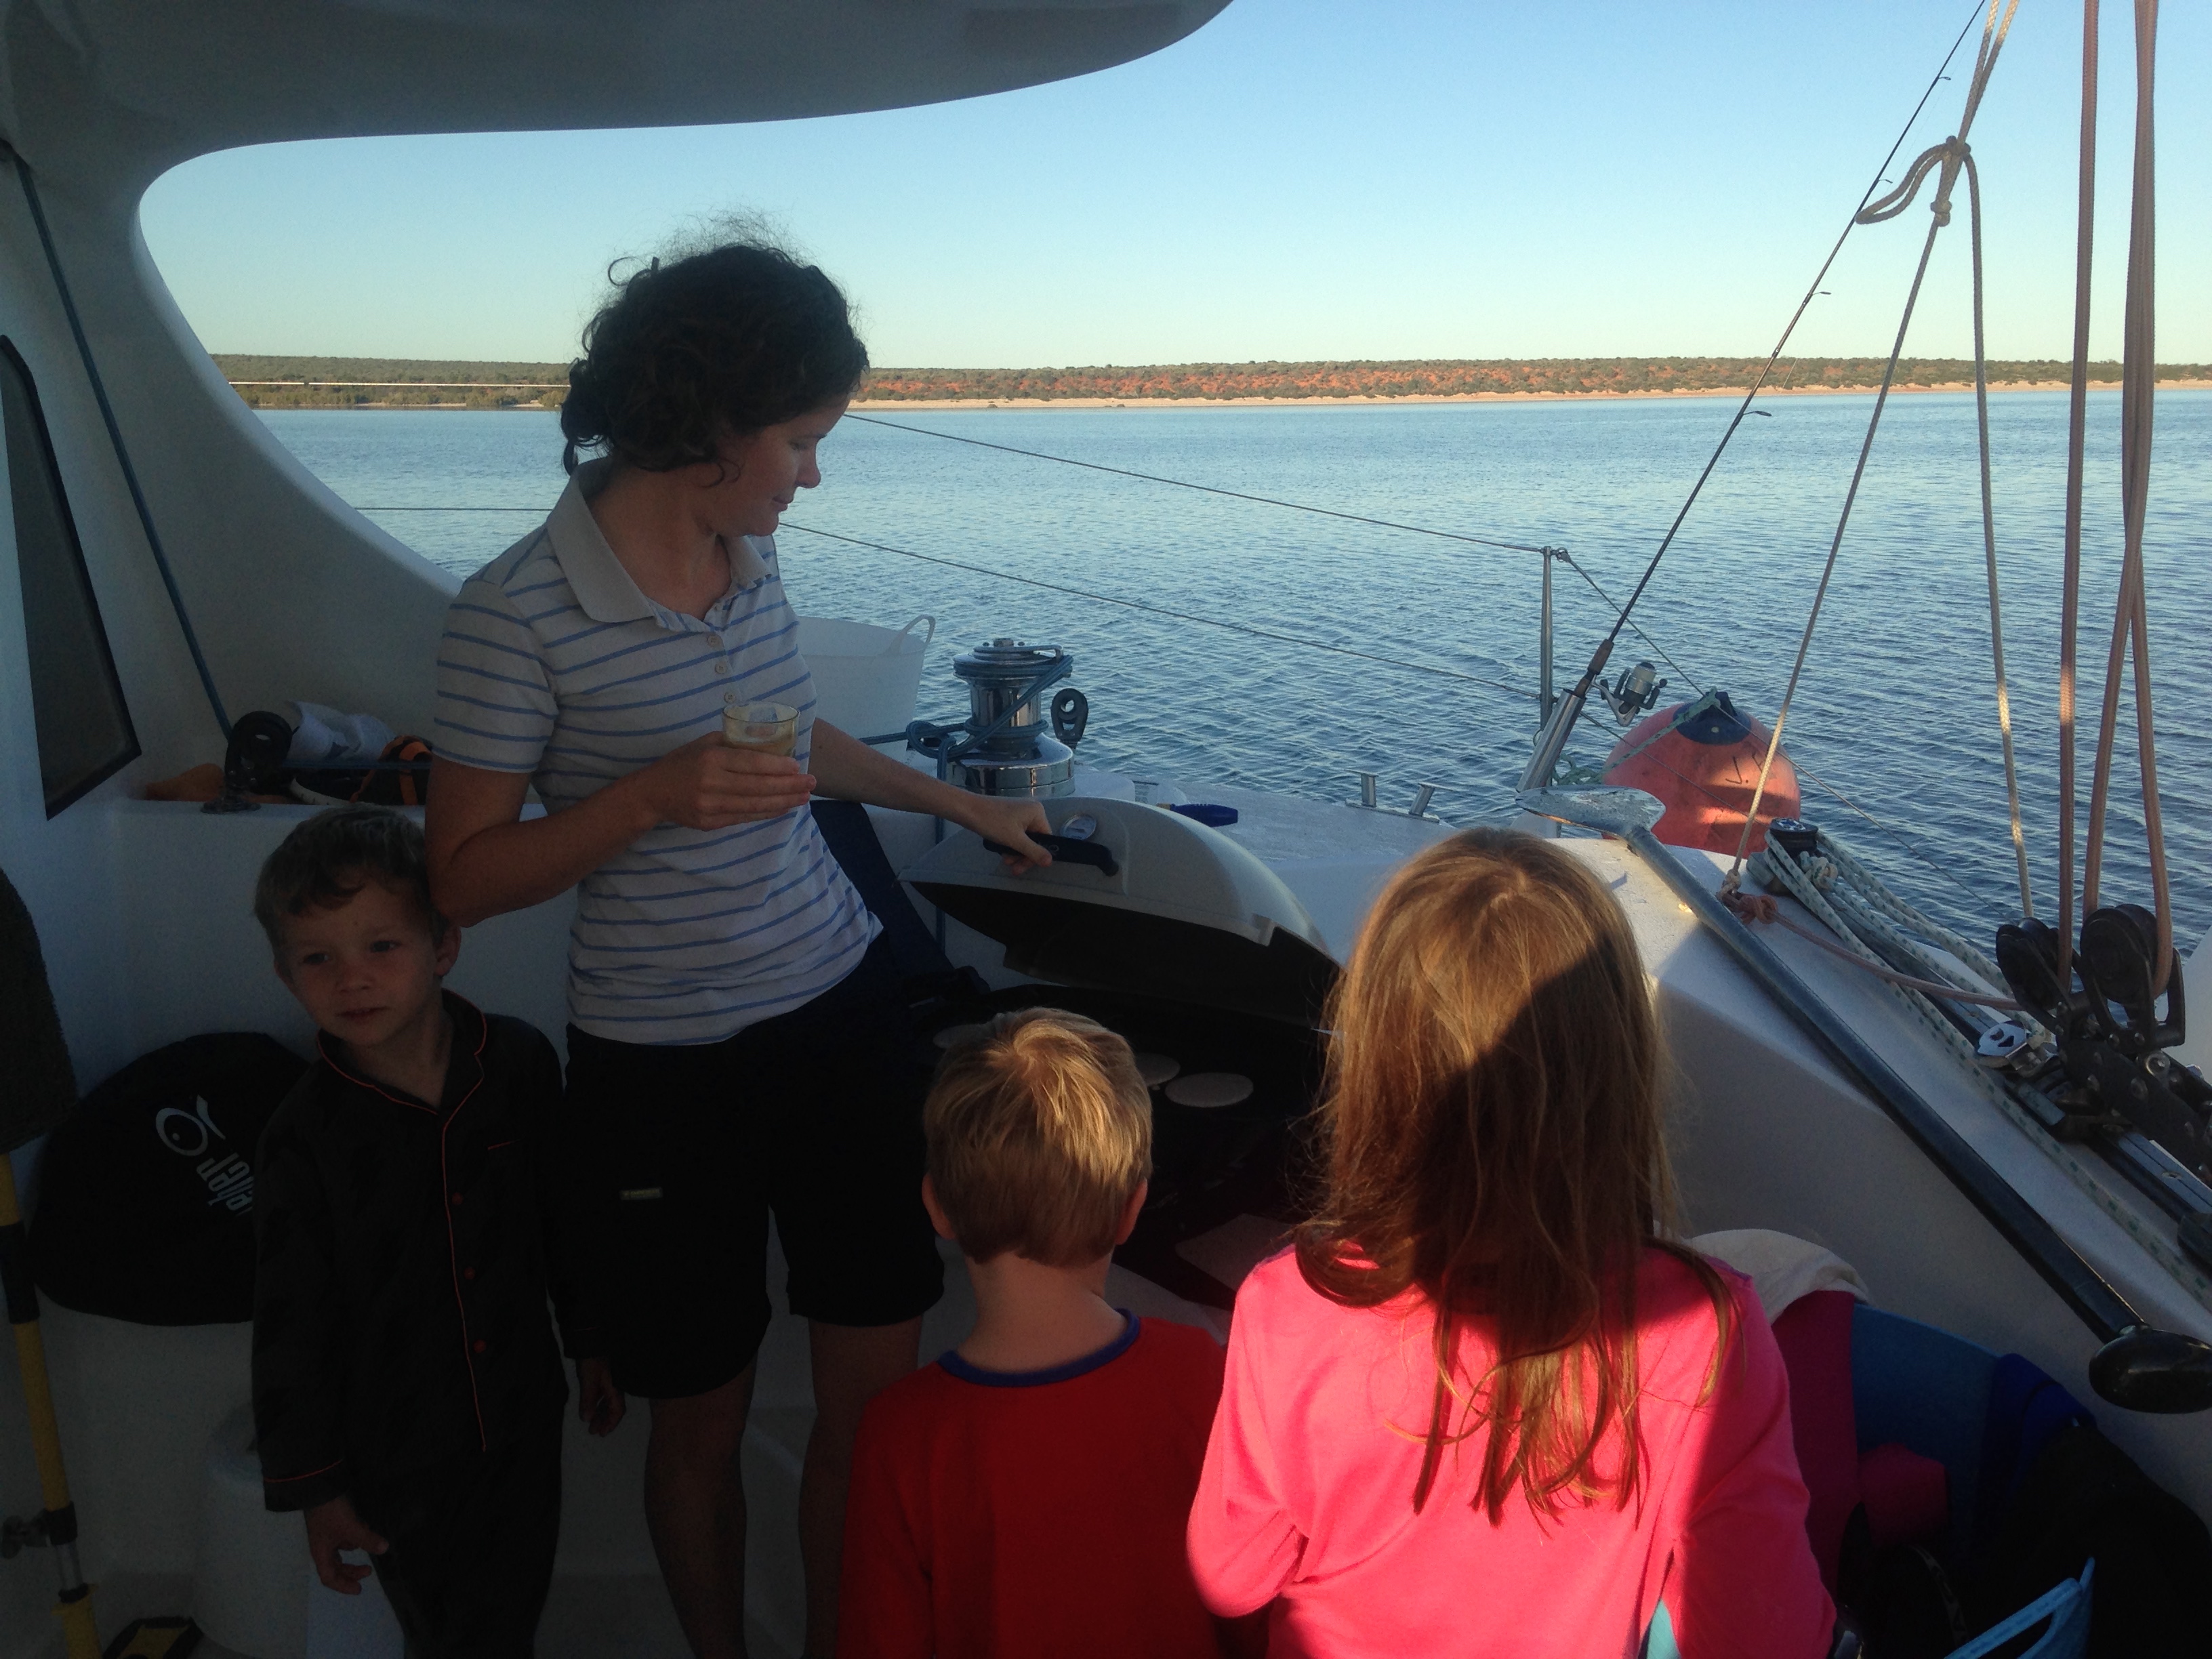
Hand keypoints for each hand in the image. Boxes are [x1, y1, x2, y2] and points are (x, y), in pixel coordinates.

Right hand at [303, 1495, 386, 1594]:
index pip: (329, 1577)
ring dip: (355, 1551)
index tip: (359, 1589)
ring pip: (341, 1551)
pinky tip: (365, 1528)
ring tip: (370, 1544)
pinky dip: (354, 1537)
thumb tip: (384, 1549)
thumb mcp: (350, 1527)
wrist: (320, 1488)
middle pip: (335, 1566)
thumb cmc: (331, 1513)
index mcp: (321, 1553)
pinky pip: (344, 1537)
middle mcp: (322, 1547)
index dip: (343, 1586)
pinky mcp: (332, 1524)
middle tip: (368, 1571)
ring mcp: (327, 1535)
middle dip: (351, 1571)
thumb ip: (367, 1539)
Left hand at [578, 1356, 626, 1436]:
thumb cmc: (592, 1357)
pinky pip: (603, 1393)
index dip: (610, 1423)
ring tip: (590, 1423)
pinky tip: (591, 1406)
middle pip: (613, 1407)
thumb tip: (586, 1419)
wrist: (592, 1337)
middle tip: (594, 1432)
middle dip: (604, 1421)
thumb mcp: (588, 1380)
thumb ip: (588, 1400)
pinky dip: (598, 1402)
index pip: (617, 1410)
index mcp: (615, 1387)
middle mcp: (615, 1385)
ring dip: (600, 1412)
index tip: (602, 1433)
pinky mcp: (604, 1375)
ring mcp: (610, 1380)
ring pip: (607, 1401)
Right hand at [635, 733, 816, 830]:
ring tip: (804, 797)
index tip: (797, 766)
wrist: (653, 793)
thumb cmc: (682, 763)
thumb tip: (770, 741)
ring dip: (783, 801)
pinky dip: (767, 812)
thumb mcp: (704, 744)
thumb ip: (734, 743)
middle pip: (758, 786)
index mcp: (711, 758)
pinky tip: (783, 807)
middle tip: (811, 783)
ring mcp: (711, 806)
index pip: (751, 763)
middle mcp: (711, 783)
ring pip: (755, 805)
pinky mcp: (711, 823)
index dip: (777, 766)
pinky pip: (745, 817)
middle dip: (788, 785)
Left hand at [954, 795, 1052, 870]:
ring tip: (1005, 861)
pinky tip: (1002, 852)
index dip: (1037, 854)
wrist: (968, 809)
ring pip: (1024, 839)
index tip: (1024, 866)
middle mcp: (1032, 811)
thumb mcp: (1014, 840)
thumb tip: (1050, 862)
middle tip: (1013, 868)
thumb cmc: (993, 823)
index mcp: (1037, 812)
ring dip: (1016, 852)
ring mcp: (1020, 813)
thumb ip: (1033, 851)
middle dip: (1023, 855)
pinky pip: (1016, 834)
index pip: (1046, 838)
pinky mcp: (1009, 816)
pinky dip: (1010, 844)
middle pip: (1035, 840)